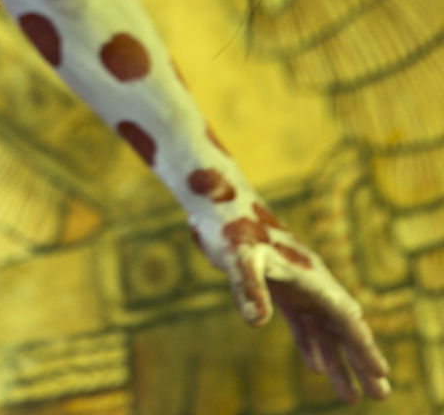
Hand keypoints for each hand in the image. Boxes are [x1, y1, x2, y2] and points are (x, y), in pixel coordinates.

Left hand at [221, 224, 390, 403]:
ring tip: (351, 397)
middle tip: (381, 395)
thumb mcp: (237, 255)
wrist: (216, 200)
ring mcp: (294, 283)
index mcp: (308, 274)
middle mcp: (308, 280)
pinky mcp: (276, 285)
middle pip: (341, 326)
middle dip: (361, 360)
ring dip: (338, 360)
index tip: (381, 373)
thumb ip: (249, 287)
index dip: (362, 345)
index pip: (344, 316)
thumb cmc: (228, 224)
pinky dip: (310, 343)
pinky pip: (301, 320)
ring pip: (322, 328)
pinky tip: (316, 366)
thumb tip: (258, 323)